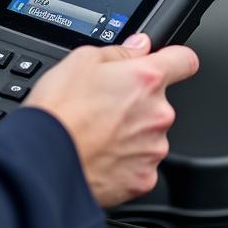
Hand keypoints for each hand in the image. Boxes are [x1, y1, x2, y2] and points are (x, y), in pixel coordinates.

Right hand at [24, 34, 198, 207]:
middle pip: (159, 103)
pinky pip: (139, 166)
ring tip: (96, 136)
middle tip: (104, 110)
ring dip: (131, 135)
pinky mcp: (143, 179)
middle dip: (138, 105)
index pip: (184, 61)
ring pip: (149, 136)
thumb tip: (138, 47)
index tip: (168, 65)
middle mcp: (158, 114)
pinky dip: (123, 163)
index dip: (175, 61)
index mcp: (146, 80)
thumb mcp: (80, 61)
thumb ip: (119, 52)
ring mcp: (153, 149)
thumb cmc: (58, 113)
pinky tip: (99, 157)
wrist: (43, 162)